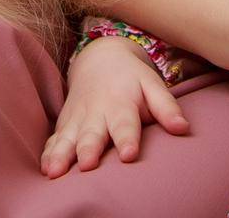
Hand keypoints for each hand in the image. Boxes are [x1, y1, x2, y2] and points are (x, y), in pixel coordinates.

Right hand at [41, 37, 189, 177]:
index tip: (128, 154)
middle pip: (92, 133)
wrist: (100, 58)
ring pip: (68, 138)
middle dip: (89, 148)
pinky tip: (45, 168)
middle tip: (88, 164)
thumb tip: (183, 128)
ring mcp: (78, 118)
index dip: (127, 139)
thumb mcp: (152, 85)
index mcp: (121, 103)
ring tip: (55, 171)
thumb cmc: (132, 79)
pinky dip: (49, 152)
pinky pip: (55, 138)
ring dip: (62, 154)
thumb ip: (166, 107)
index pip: (125, 124)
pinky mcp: (65, 123)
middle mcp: (97, 112)